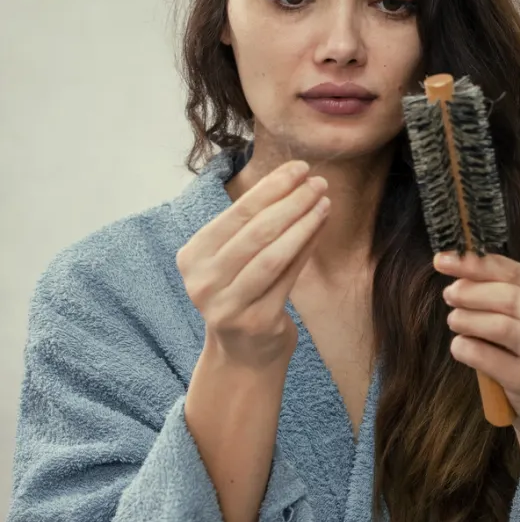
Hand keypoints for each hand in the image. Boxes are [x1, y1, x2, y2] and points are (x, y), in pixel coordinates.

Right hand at [177, 160, 328, 369]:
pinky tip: (321, 227)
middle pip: (255, 232)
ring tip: (325, 201)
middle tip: (319, 182)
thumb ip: (255, 225)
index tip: (299, 168)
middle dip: (291, 201)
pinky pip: (287, 277)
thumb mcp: (236, 258)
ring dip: (303, 223)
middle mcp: (202, 281)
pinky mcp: (255, 322)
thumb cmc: (243, 293)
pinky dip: (306, 248)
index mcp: (192, 256)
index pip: (236, 214)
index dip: (270, 187)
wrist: (243, 354)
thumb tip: (296, 181)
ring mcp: (226, 305)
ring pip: (272, 254)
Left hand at [435, 253, 519, 426]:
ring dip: (467, 319)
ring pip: (498, 326)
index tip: (442, 260)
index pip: (512, 272)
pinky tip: (462, 346)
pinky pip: (488, 358)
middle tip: (450, 294)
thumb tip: (454, 268)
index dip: (473, 264)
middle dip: (470, 293)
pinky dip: (467, 348)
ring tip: (455, 320)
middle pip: (506, 297)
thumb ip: (501, 288)